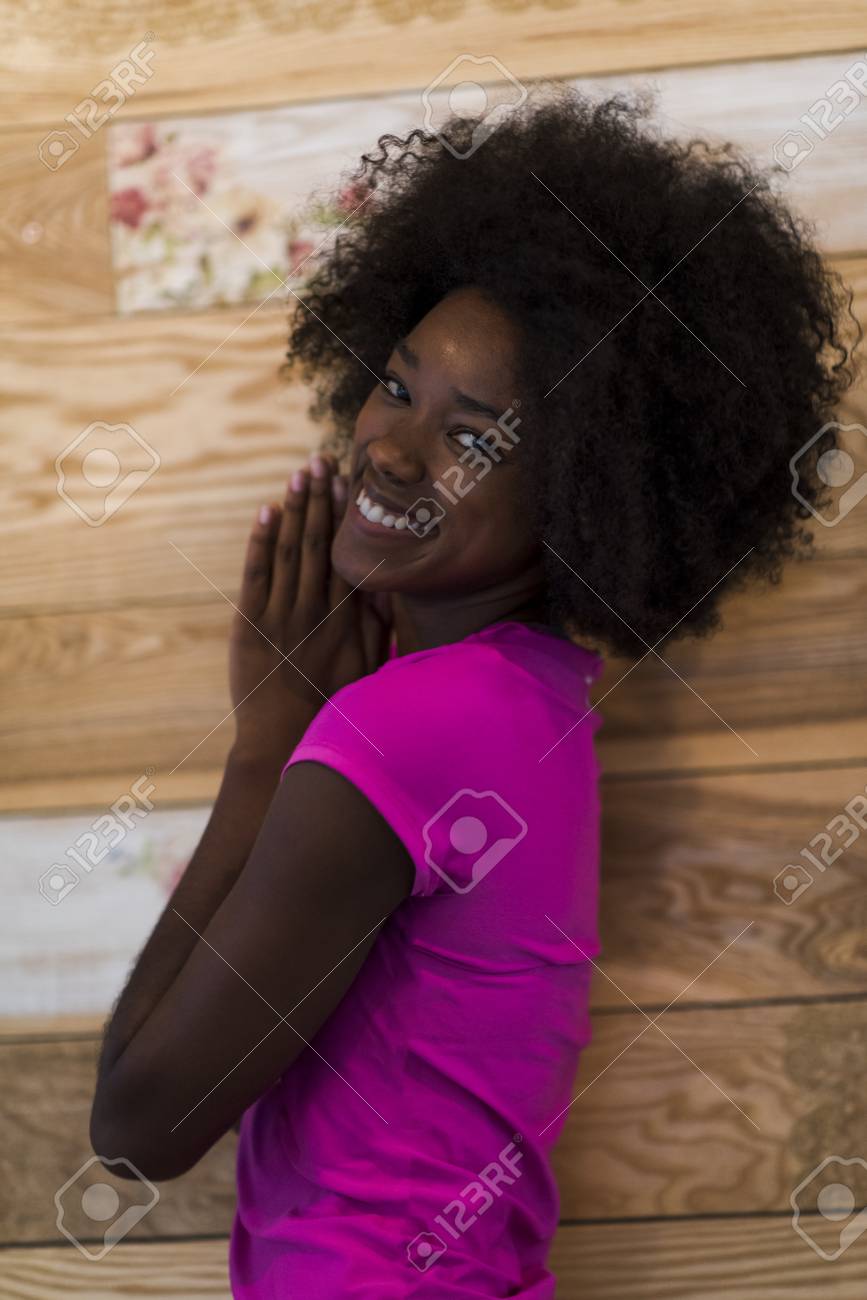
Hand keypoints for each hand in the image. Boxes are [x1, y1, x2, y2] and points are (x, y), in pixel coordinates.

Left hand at [229, 453, 392, 762]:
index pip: (349, 555)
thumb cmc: (332, 703)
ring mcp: (281, 615)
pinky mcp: (249, 624)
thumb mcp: (369, 668)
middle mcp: (316, 611)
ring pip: (290, 550)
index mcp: (348, 620)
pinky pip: (257, 573)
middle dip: (321, 498)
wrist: (283, 737)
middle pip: (320, 543)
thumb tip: (390, 587)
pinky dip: (262, 541)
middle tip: (322, 459)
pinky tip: (268, 511)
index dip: (349, 516)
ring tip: (300, 474)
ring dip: (294, 508)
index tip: (352, 483)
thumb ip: (379, 626)